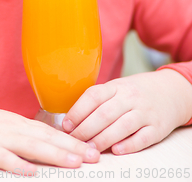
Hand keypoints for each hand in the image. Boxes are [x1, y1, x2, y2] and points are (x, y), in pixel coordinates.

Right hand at [0, 103, 99, 173]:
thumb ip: (19, 133)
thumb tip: (39, 143)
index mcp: (17, 122)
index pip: (49, 131)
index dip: (71, 140)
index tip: (90, 147)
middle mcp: (12, 127)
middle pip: (47, 138)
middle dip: (72, 147)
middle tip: (94, 156)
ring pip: (32, 146)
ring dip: (55, 154)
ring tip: (75, 163)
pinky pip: (3, 158)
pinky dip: (18, 165)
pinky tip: (32, 172)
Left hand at [62, 70, 191, 154]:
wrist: (170, 91)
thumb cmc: (135, 93)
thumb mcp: (117, 88)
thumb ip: (98, 101)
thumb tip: (72, 119)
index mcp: (116, 86)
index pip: (93, 96)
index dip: (78, 111)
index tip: (66, 125)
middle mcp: (130, 97)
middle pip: (105, 113)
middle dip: (86, 129)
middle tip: (74, 141)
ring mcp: (145, 112)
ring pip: (122, 126)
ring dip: (103, 139)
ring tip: (89, 148)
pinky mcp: (157, 128)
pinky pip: (142, 138)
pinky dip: (129, 145)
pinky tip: (116, 150)